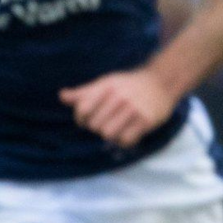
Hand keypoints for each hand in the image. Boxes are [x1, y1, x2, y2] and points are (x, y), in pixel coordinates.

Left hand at [58, 68, 176, 148]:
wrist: (161, 82)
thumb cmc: (128, 85)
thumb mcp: (105, 83)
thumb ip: (83, 93)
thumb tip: (61, 97)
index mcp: (105, 86)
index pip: (82, 108)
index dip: (80, 118)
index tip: (85, 119)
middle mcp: (118, 96)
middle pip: (94, 125)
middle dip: (96, 127)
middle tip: (105, 122)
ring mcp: (133, 108)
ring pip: (108, 134)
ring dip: (110, 135)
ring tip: (115, 127)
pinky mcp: (146, 120)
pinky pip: (125, 140)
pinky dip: (123, 140)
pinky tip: (127, 132)